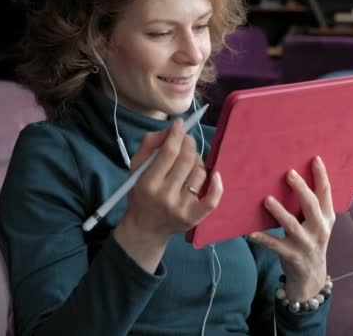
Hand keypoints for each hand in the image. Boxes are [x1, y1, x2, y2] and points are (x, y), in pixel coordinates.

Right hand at [114, 119, 222, 270]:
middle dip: (189, 143)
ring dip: (197, 161)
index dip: (177, 134)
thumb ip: (149, 144)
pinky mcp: (194, 218)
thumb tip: (172, 129)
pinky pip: (212, 199)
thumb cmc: (140, 192)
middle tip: (186, 140)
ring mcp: (181, 208)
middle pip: (186, 159)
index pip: (169, 152)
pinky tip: (215, 175)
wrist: (145, 227)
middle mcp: (165, 196)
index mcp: (148, 183)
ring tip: (189, 162)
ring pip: (200, 173)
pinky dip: (217, 185)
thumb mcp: (135, 167)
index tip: (180, 124)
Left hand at [249, 156, 334, 300]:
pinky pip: (274, 244)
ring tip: (266, 199)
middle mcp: (319, 229)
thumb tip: (296, 176)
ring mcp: (305, 243)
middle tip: (289, 173)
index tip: (315, 158)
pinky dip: (261, 237)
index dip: (321, 175)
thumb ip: (312, 205)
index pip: (326, 193)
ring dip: (278, 211)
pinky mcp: (291, 255)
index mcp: (327, 217)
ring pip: (291, 225)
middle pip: (311, 205)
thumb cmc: (311, 241)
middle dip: (301, 188)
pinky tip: (248, 231)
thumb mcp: (318, 223)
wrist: (311, 276)